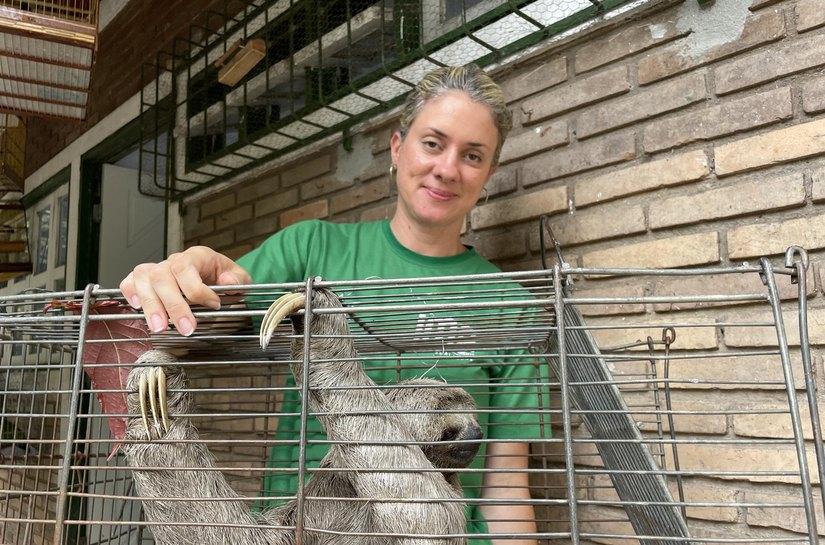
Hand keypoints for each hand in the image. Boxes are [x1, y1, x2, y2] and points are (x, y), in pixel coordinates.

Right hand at [119, 246, 250, 335]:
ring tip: (160, 328)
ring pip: (143, 279)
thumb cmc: (224, 278)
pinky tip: (138, 308)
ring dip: (151, 305)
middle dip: (173, 305)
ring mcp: (158, 269)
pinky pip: (129, 281)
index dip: (197, 289)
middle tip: (185, 329)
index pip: (186, 267)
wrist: (216, 278)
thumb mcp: (240, 278)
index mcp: (198, 256)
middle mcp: (174, 260)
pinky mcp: (146, 281)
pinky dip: (130, 293)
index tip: (212, 306)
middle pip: (162, 276)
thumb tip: (228, 282)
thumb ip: (238, 280)